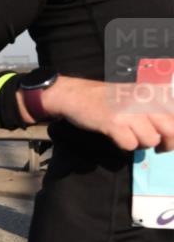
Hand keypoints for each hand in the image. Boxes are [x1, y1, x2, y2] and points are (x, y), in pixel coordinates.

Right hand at [40, 76, 173, 151]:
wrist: (76, 94)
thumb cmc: (107, 98)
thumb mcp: (136, 97)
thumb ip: (156, 110)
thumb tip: (171, 133)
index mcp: (152, 93)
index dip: (173, 134)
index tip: (167, 140)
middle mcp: (144, 100)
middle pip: (171, 130)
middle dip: (167, 144)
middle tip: (159, 148)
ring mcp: (130, 111)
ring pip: (151, 140)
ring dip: (141, 144)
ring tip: (130, 137)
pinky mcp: (114, 122)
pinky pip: (130, 144)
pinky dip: (125, 146)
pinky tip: (117, 138)